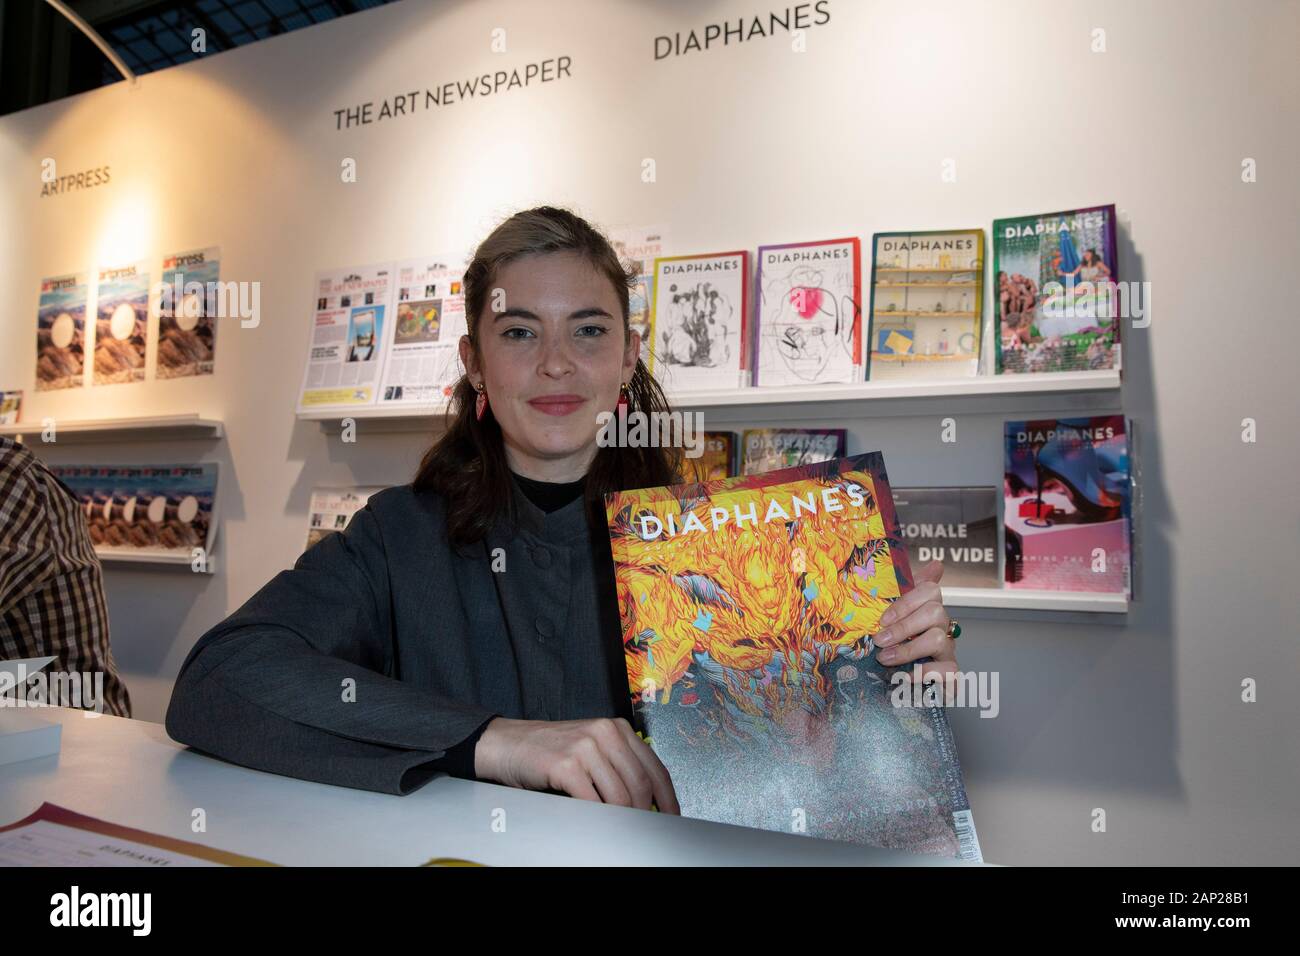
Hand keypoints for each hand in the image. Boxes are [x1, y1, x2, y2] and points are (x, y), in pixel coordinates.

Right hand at [474, 716, 679, 813]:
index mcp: (617, 728)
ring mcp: (585, 747)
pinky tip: (596, 822)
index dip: (667, 797)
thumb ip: (618, 766)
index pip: (655, 767)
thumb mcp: (591, 749)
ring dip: (622, 819)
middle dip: (645, 814)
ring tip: (619, 829)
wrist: (507, 744)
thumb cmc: (549, 751)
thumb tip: (648, 801)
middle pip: (641, 785)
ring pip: (620, 796)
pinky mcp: (566, 765)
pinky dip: (598, 818)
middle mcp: (604, 732)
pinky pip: (593, 802)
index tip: (671, 816)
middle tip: (642, 830)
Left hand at [873, 559, 960, 698]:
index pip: (930, 590)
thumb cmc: (897, 648)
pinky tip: (904, 677)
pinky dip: (922, 673)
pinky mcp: (951, 674)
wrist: (907, 688)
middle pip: (935, 612)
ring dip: (908, 650)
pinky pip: (946, 670)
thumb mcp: (891, 619)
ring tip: (884, 659)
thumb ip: (900, 593)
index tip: (881, 619)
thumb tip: (934, 563)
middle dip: (903, 627)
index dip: (905, 603)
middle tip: (879, 641)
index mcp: (928, 609)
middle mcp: (942, 626)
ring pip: (938, 639)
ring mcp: (949, 650)